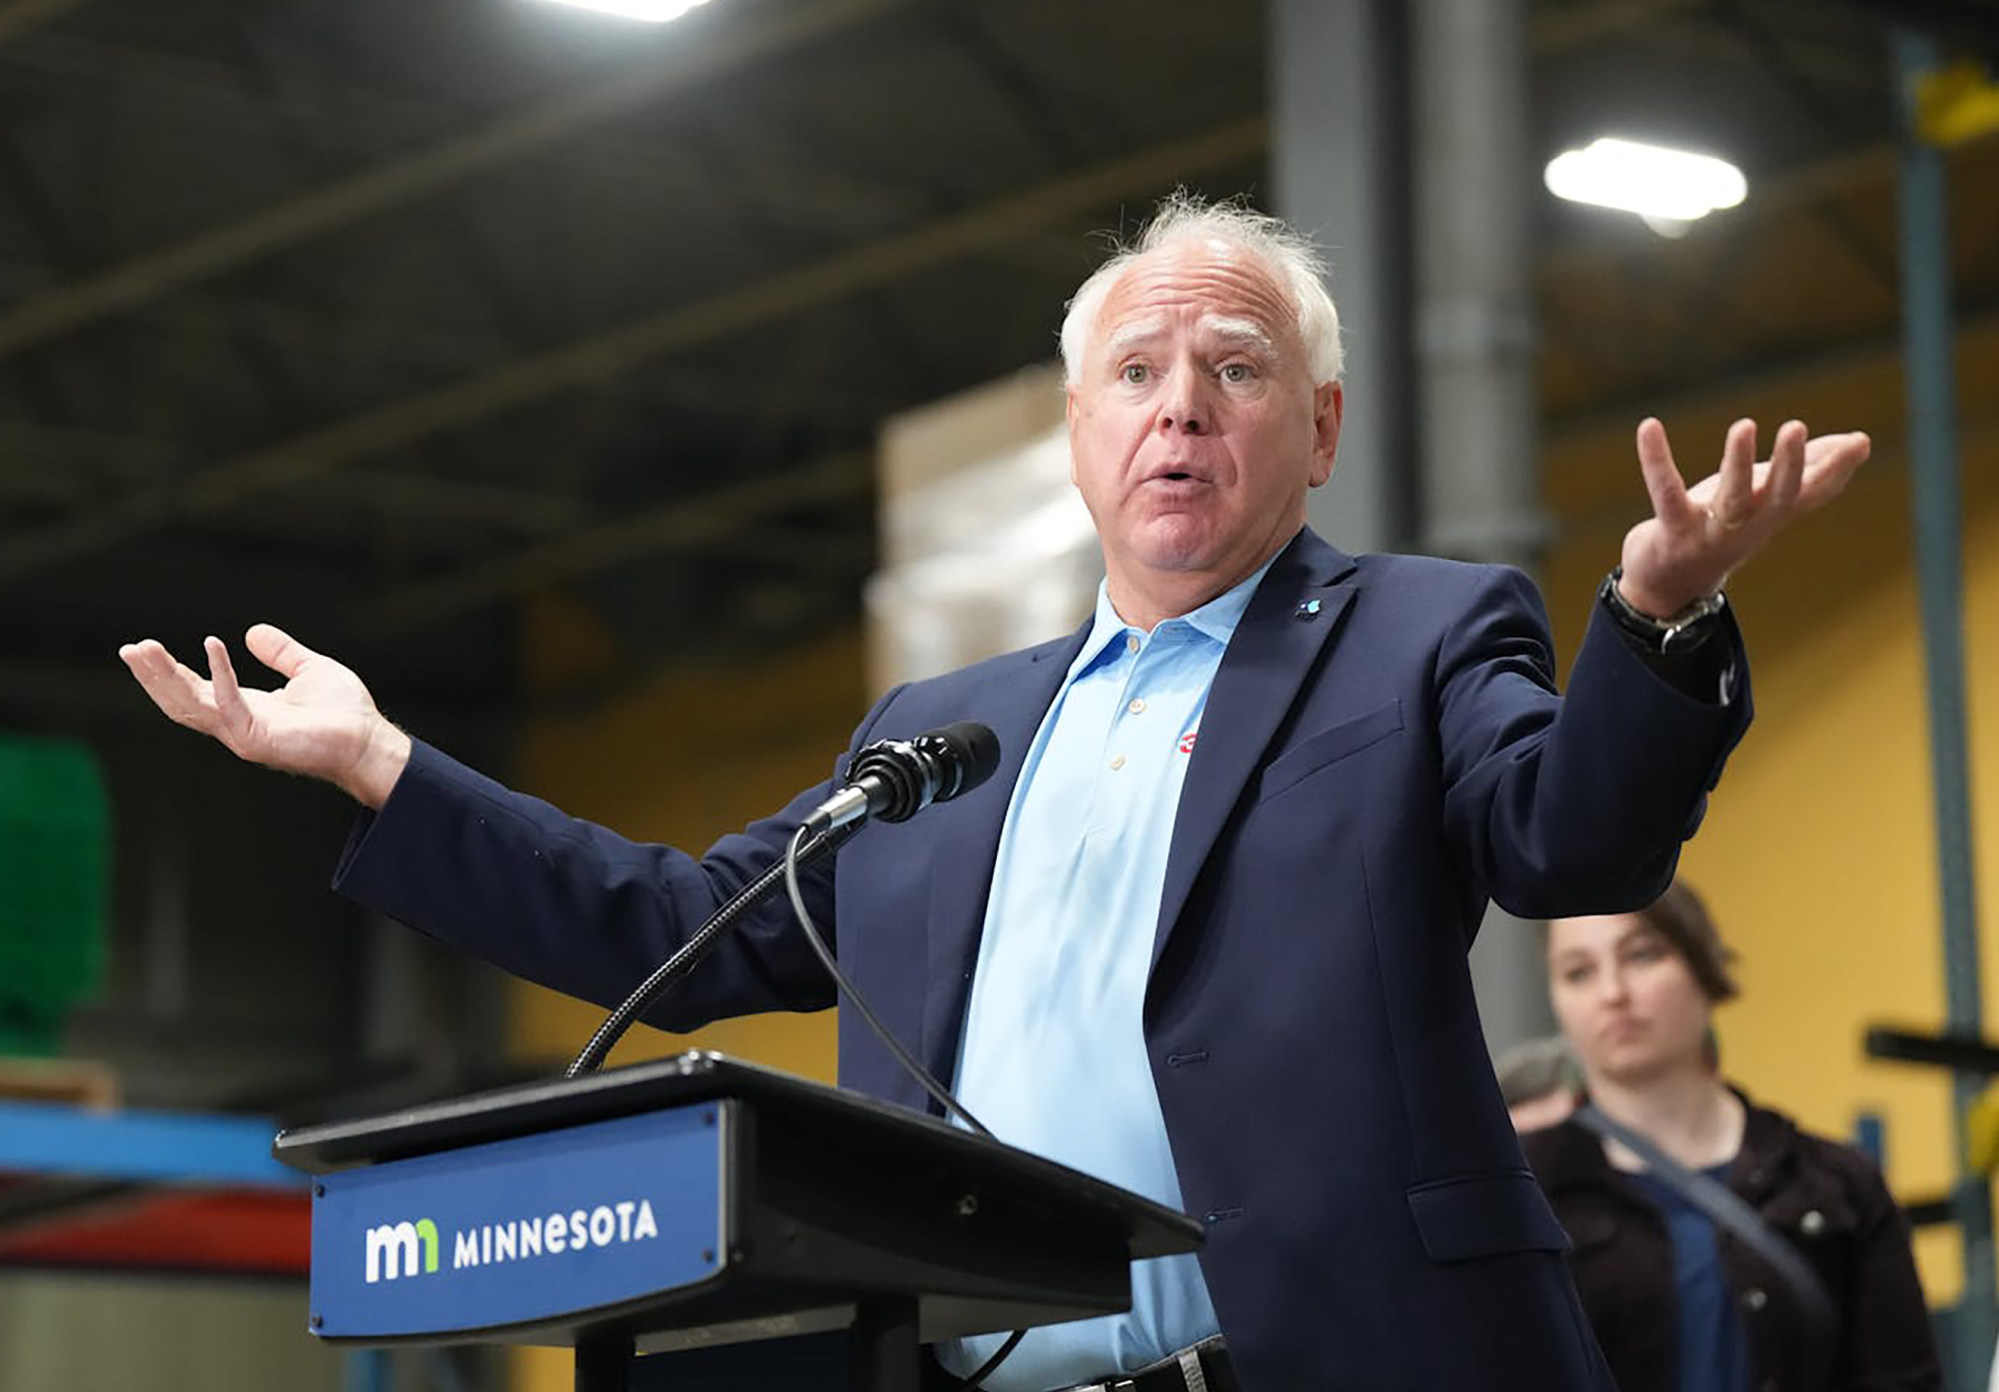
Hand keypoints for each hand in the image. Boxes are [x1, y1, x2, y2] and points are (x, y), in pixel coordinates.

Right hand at [118, 624, 410, 807]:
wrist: (369, 740)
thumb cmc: (344, 713)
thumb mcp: (308, 669)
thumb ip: (280, 652)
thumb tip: (253, 631)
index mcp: (245, 708)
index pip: (195, 690)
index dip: (168, 672)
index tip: (144, 649)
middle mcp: (238, 723)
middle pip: (182, 700)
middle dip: (154, 676)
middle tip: (131, 649)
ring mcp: (244, 734)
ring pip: (192, 705)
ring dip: (167, 677)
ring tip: (145, 650)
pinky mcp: (259, 738)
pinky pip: (231, 704)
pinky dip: (220, 674)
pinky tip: (213, 645)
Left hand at [1618, 417, 1869, 617]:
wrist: (1670, 583)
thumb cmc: (1724, 527)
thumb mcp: (1766, 496)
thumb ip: (1809, 470)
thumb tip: (1860, 442)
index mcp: (1773, 514)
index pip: (1813, 494)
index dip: (1836, 470)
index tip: (1859, 442)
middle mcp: (1748, 526)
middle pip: (1777, 498)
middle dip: (1789, 465)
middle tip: (1796, 426)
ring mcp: (1710, 532)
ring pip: (1730, 500)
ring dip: (1738, 463)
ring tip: (1744, 426)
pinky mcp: (1672, 531)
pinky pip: (1665, 492)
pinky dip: (1656, 459)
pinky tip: (1649, 426)